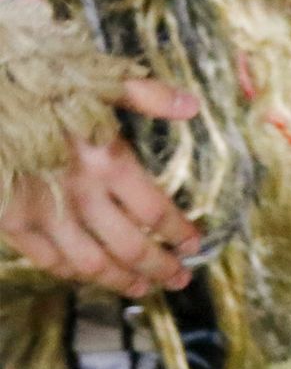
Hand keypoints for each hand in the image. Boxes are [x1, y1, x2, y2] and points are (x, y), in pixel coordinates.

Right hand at [0, 78, 201, 296]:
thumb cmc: (47, 80)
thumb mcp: (103, 79)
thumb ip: (150, 96)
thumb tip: (193, 106)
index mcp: (109, 160)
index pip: (155, 211)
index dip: (178, 232)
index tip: (194, 244)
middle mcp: (82, 194)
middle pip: (130, 246)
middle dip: (159, 266)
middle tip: (180, 279)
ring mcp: (46, 213)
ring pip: (91, 263)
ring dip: (120, 280)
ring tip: (144, 289)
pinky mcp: (14, 221)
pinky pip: (48, 260)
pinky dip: (72, 273)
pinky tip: (88, 277)